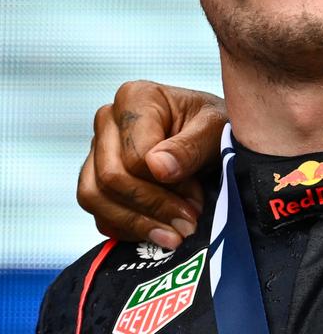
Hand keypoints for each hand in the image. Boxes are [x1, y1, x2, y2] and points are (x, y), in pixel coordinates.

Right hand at [77, 80, 225, 247]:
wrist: (214, 136)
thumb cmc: (216, 125)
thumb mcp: (216, 129)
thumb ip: (190, 146)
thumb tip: (158, 168)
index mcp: (135, 98)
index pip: (135, 156)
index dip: (165, 186)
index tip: (196, 200)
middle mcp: (108, 121)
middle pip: (112, 178)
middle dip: (152, 208)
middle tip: (187, 225)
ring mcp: (97, 151)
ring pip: (95, 197)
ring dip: (137, 224)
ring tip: (174, 236)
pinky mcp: (97, 178)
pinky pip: (98, 212)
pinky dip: (127, 228)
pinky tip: (158, 233)